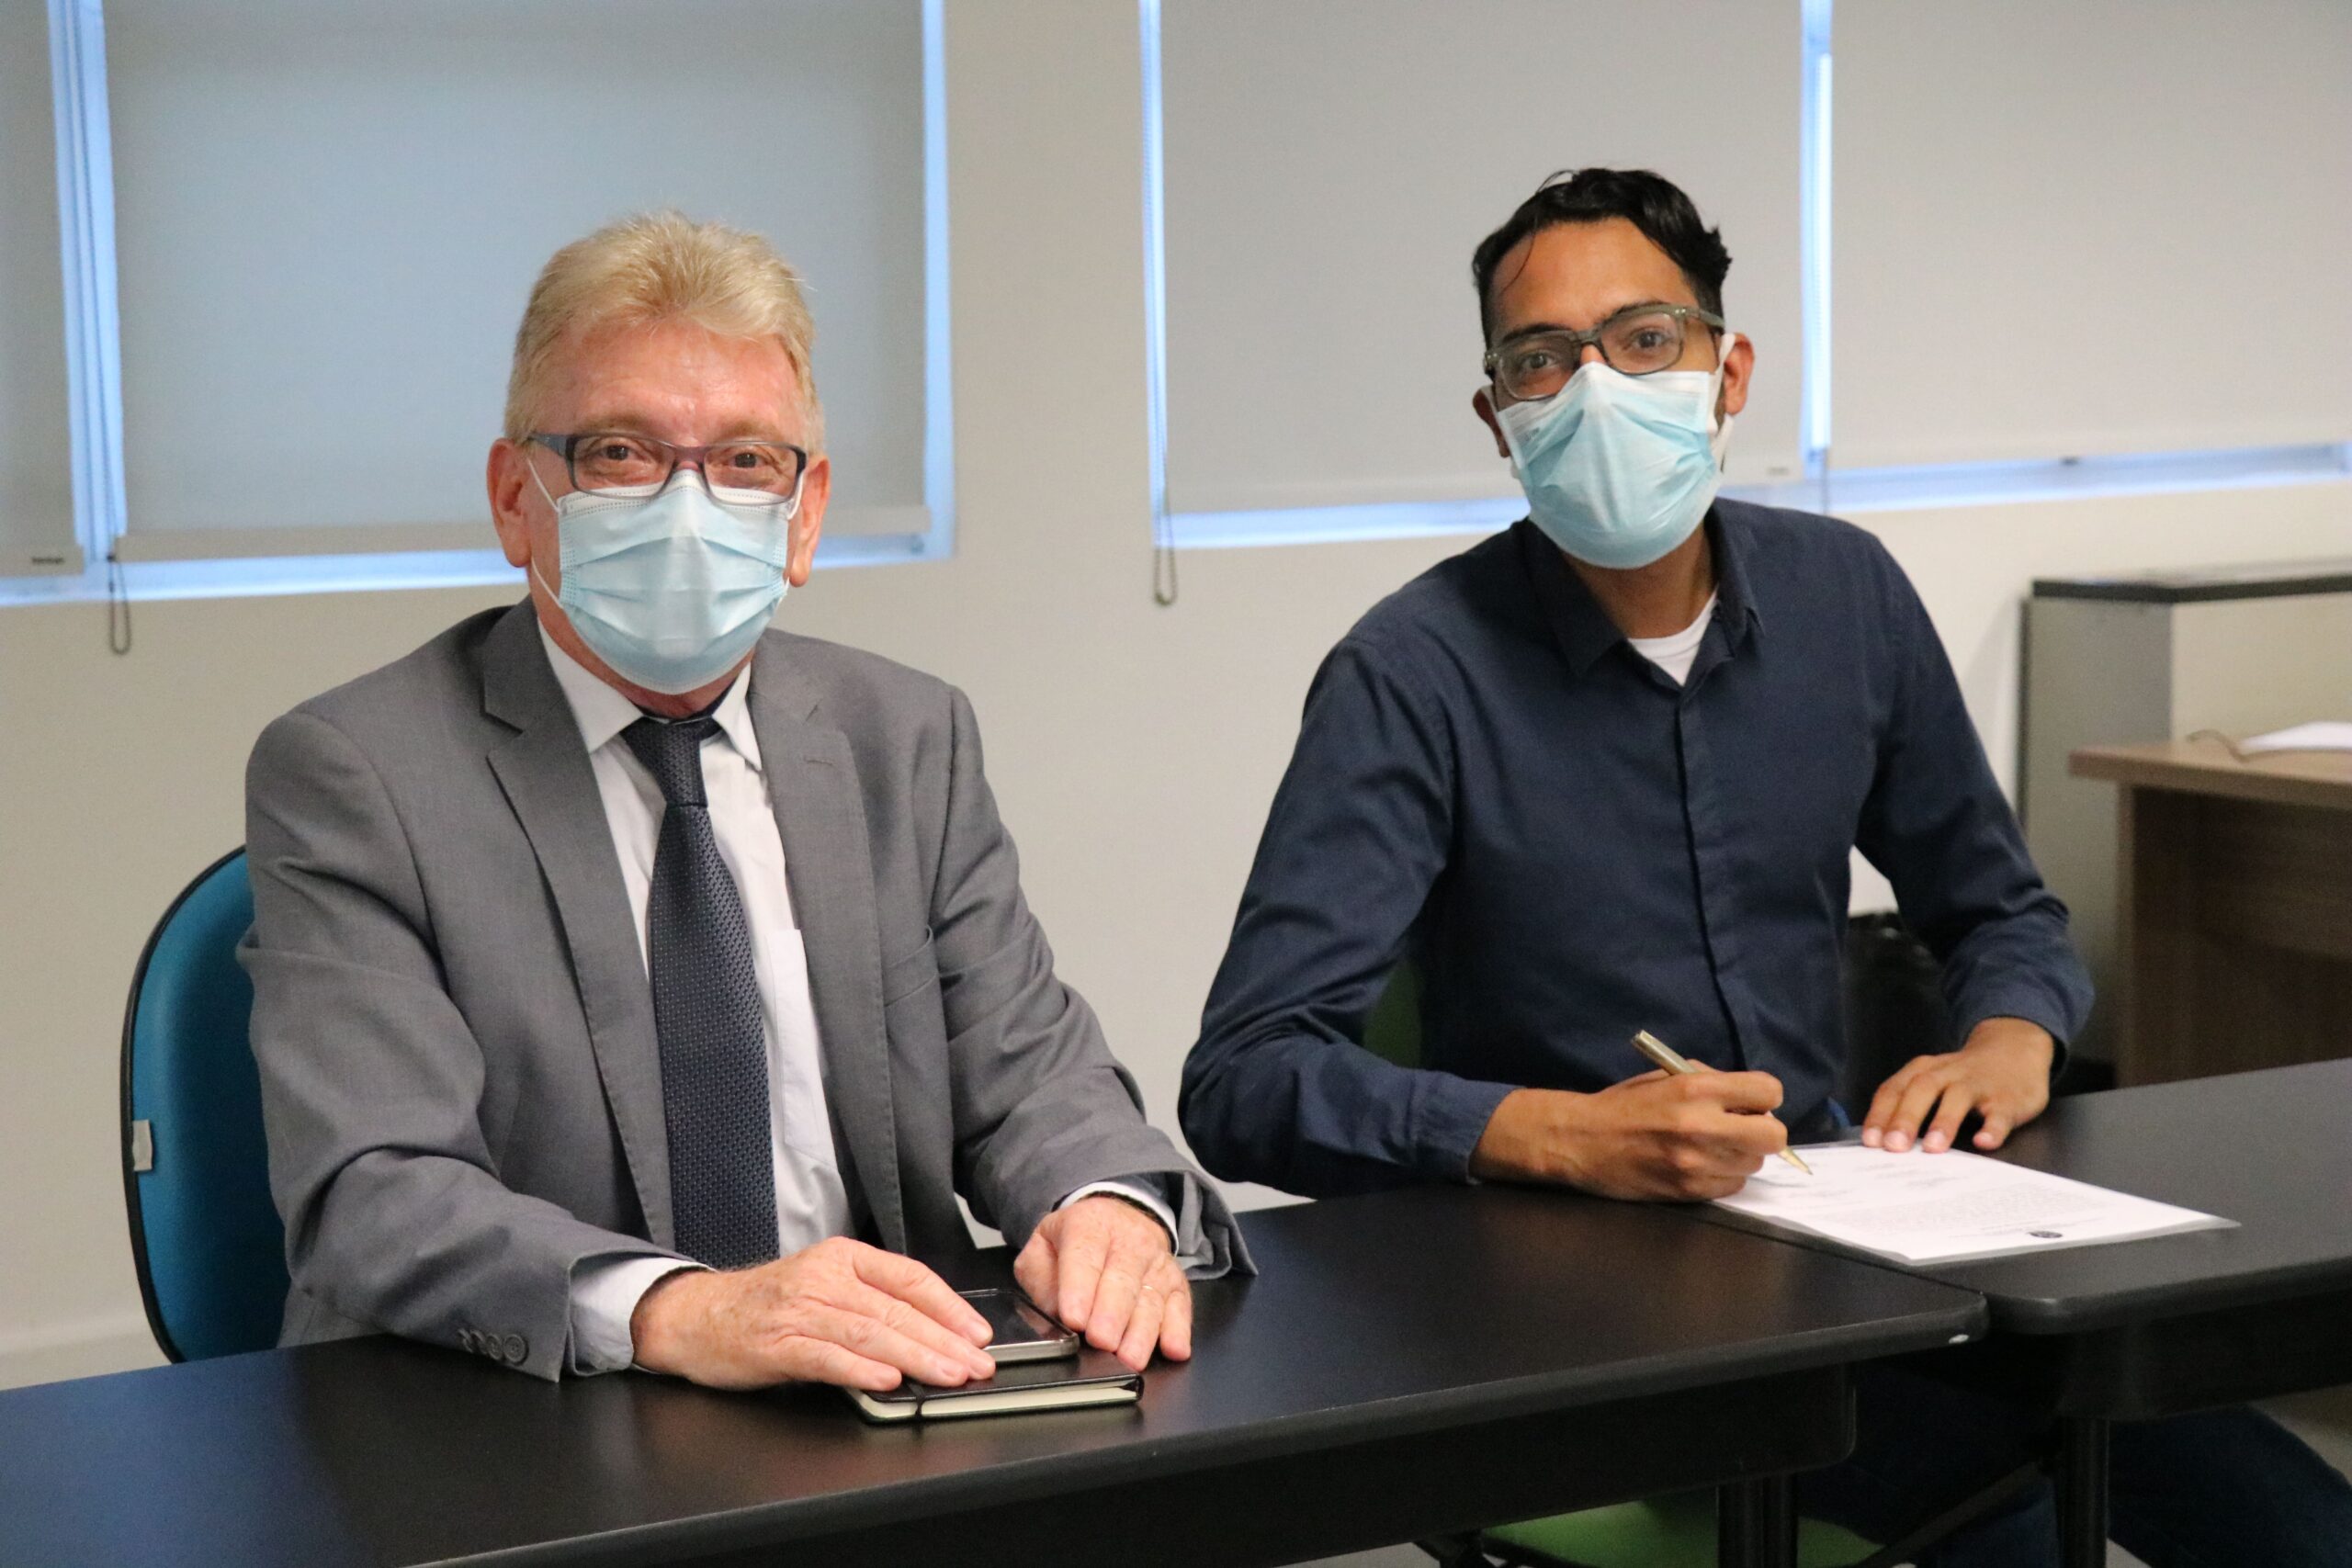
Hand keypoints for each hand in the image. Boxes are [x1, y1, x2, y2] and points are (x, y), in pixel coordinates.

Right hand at [630, 1236, 995, 1391]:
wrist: (694, 1314)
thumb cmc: (766, 1304)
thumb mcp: (823, 1285)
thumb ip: (870, 1300)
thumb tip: (932, 1331)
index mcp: (843, 1258)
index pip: (910, 1277)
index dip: (949, 1306)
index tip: (978, 1333)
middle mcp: (824, 1278)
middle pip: (896, 1309)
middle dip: (944, 1340)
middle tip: (977, 1364)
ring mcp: (799, 1310)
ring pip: (869, 1331)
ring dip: (915, 1357)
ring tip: (948, 1375)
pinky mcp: (776, 1343)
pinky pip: (825, 1355)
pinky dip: (859, 1368)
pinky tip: (887, 1380)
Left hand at [1014, 1194, 1191, 1370]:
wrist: (1112, 1219)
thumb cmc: (1075, 1241)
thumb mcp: (1042, 1248)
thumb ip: (1042, 1283)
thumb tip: (1055, 1319)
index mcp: (1088, 1226)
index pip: (1084, 1256)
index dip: (1079, 1289)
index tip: (1073, 1318)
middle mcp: (1128, 1240)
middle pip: (1122, 1279)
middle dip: (1112, 1314)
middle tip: (1101, 1342)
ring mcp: (1155, 1261)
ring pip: (1152, 1296)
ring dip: (1142, 1331)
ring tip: (1130, 1357)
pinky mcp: (1175, 1281)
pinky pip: (1180, 1305)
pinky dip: (1179, 1329)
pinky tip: (1174, 1349)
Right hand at [1469, 1068, 1791, 1200]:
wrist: (1582, 1142)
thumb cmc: (1624, 1105)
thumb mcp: (1666, 1076)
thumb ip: (1712, 1083)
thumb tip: (1751, 1101)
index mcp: (1696, 1088)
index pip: (1770, 1092)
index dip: (1763, 1097)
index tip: (1749, 1102)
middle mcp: (1702, 1126)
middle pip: (1774, 1136)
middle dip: (1763, 1131)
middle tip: (1741, 1128)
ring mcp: (1697, 1163)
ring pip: (1754, 1164)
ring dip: (1741, 1155)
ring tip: (1711, 1147)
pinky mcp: (1690, 1191)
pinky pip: (1733, 1185)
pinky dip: (1723, 1175)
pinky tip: (1699, 1164)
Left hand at [1862, 1017, 2054, 1152]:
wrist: (2017, 1052)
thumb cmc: (1965, 1077)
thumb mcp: (1934, 1081)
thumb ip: (1910, 1106)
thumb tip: (1883, 1145)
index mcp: (1923, 1071)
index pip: (1894, 1090)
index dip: (1880, 1115)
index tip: (1870, 1141)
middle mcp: (1948, 1073)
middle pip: (1922, 1089)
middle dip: (1905, 1118)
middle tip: (1894, 1147)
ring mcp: (1978, 1084)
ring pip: (1958, 1098)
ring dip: (1943, 1122)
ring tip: (1933, 1148)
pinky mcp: (2007, 1099)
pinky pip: (2000, 1113)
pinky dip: (1992, 1128)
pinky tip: (1984, 1142)